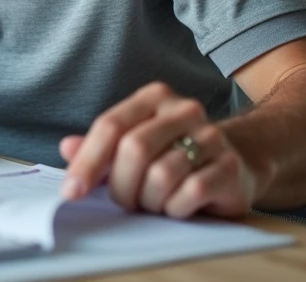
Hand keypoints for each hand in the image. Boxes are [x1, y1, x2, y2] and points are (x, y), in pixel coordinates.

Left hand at [58, 82, 259, 218]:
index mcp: (154, 97)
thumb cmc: (173, 154)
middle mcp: (184, 110)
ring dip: (149, 200)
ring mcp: (211, 136)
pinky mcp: (230, 166)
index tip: (71, 192)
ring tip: (154, 201)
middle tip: (124, 200)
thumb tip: (67, 148)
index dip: (87, 162)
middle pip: (134, 149)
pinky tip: (177, 206)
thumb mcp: (133, 145)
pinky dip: (175, 208)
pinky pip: (191, 192)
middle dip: (121, 186)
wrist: (237, 162)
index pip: (110, 126)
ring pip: (161, 175)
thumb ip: (99, 147)